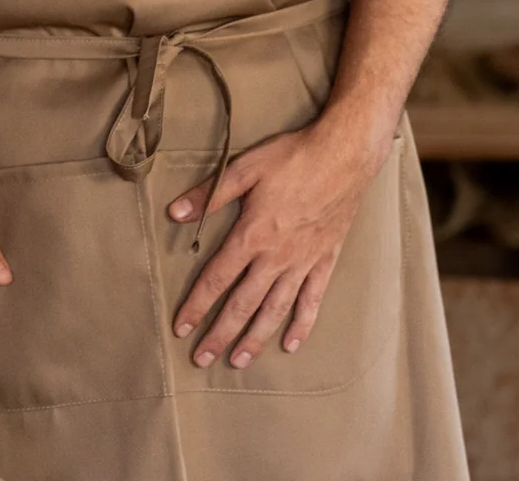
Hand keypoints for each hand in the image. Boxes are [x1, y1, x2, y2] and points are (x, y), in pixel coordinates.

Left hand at [167, 117, 389, 370]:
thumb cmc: (291, 158)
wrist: (343, 156)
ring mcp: (304, 262)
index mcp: (252, 235)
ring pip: (276, 310)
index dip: (197, 305)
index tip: (181, 326)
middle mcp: (277, 257)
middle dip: (220, 333)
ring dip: (256, 338)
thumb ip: (209, 195)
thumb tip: (175, 213)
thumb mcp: (243, 169)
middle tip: (201, 359)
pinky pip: (312, 300)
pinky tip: (291, 344)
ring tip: (239, 361)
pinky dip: (301, 324)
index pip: (217, 278)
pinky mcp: (325, 261)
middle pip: (243, 304)